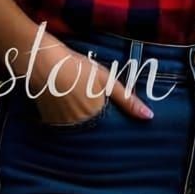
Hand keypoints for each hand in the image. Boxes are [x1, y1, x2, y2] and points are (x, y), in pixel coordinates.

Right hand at [30, 38, 153, 122]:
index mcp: (97, 117)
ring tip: (76, 98)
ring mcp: (64, 128)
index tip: (110, 110)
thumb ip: (127, 100)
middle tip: (89, 97)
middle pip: (95, 129)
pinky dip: (67, 118)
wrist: (45, 64)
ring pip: (79, 129)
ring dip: (81, 120)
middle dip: (97, 120)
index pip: (110, 128)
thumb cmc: (79, 69)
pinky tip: (66, 101)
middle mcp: (80, 128)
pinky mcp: (50, 124)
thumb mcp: (106, 80)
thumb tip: (149, 117)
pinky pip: (64, 127)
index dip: (112, 119)